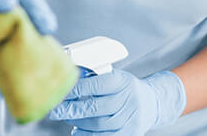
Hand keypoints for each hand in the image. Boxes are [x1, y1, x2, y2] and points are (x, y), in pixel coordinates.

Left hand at [48, 70, 184, 134]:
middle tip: (55, 109)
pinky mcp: (129, 133)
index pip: (96, 85)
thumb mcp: (115, 77)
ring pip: (97, 124)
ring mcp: (130, 118)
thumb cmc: (126, 89)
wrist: (151, 103)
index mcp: (122, 81)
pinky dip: (87, 135)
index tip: (61, 91)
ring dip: (77, 122)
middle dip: (71, 110)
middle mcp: (128, 99)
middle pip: (94, 107)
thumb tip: (67, 85)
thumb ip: (94, 80)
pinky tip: (77, 130)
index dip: (76, 89)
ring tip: (65, 117)